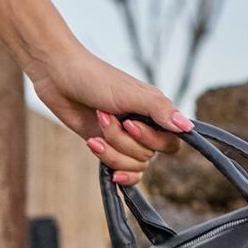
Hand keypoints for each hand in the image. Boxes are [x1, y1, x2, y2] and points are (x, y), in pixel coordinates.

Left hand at [28, 42, 192, 184]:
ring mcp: (124, 140)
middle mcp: (143, 128)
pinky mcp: (105, 147)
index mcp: (155, 112)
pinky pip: (119, 169)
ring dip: (111, 150)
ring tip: (96, 129)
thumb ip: (160, 111)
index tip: (130, 124)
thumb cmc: (97, 79)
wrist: (60, 79)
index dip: (151, 141)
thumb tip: (187, 128)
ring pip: (131, 165)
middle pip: (147, 157)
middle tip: (104, 117)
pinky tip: (94, 147)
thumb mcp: (132, 94)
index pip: (171, 143)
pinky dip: (108, 163)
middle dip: (122, 142)